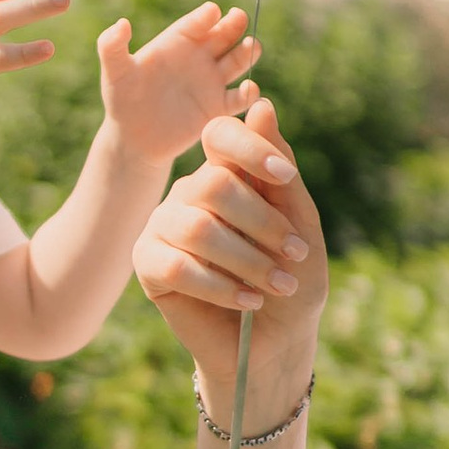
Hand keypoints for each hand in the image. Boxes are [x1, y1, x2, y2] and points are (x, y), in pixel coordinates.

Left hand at [97, 2, 260, 170]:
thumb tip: (121, 24)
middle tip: (239, 17)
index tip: (213, 11)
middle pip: (223, 34)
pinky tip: (248, 89)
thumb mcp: (115, 73)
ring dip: (248, 51)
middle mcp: (199, 56)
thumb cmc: (122, 100)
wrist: (135, 138)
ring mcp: (212, 81)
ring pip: (237, 60)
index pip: (196, 23)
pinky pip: (239, 98)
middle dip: (234, 24)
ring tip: (252, 47)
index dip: (205, 16)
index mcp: (177, 41)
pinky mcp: (218, 107)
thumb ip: (112, 47)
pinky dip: (248, 93)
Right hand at [133, 97, 324, 417]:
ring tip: (276, 287)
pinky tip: (247, 302)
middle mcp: (190, 192)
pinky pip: (174, 265)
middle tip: (295, 256)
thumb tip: (262, 103)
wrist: (273, 345)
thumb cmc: (292, 281)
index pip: (221, 135)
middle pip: (213, 184)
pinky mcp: (147, 264)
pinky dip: (219, 287)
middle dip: (263, 224)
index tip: (286, 178)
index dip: (251, 150)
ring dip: (247, 261)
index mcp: (227, 173)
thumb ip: (280, 170)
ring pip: (196, 227)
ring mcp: (164, 226)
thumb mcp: (301, 224)